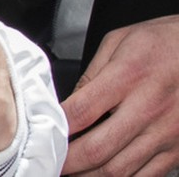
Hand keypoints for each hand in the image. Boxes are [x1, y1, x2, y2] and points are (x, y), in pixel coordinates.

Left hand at [62, 15, 178, 175]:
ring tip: (71, 172)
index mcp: (127, 77)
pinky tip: (104, 175)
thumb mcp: (119, 41)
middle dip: (68, 162)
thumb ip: (91, 73)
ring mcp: (166, 132)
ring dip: (90, 176)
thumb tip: (69, 100)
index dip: (56, 128)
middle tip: (49, 163)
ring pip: (121, 169)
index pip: (81, 112)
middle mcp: (148, 108)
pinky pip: (148, 175)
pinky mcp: (178, 148)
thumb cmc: (163, 42)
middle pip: (98, 148)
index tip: (39, 134)